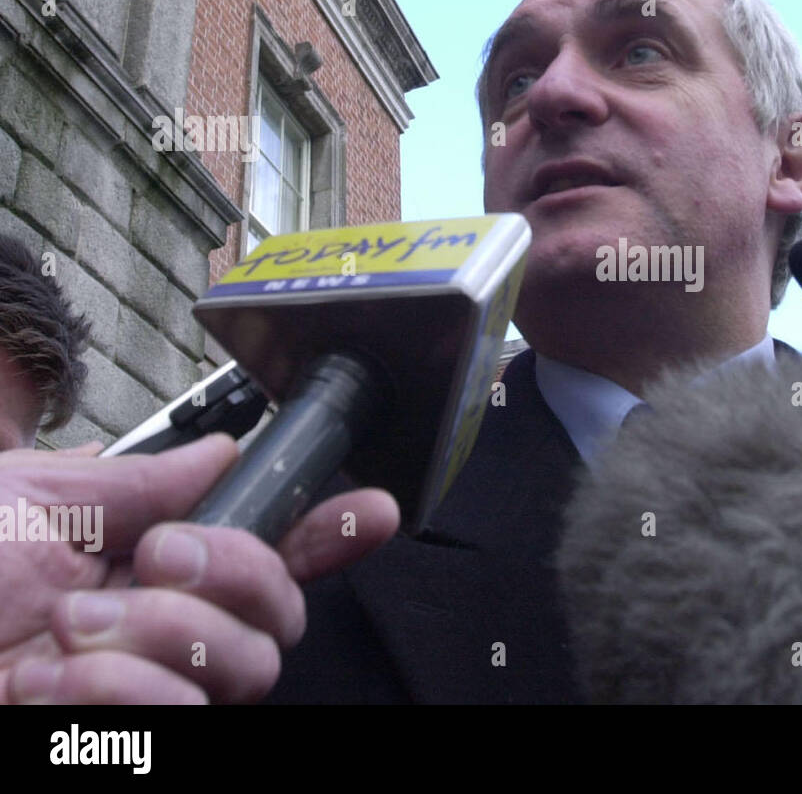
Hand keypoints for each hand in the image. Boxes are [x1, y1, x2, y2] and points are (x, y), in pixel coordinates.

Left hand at [0, 434, 398, 702]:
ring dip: (158, 638)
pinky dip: (112, 695)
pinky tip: (47, 680)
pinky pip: (175, 724)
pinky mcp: (119, 743)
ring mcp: (143, 697)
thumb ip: (142, 483)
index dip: (333, 532)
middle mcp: (167, 632)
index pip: (275, 551)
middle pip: (282, 620)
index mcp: (155, 563)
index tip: (371, 509)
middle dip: (230, 578)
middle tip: (148, 561)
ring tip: (67, 628)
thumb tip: (227, 451)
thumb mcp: (37, 500)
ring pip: (242, 675)